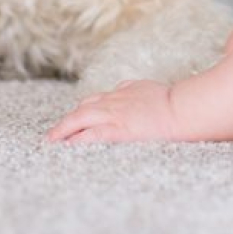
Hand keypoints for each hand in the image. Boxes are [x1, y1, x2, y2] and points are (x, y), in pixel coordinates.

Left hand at [46, 80, 177, 142]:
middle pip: (82, 110)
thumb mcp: (146, 88)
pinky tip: (69, 146)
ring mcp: (114, 115)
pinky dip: (78, 139)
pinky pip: (92, 134)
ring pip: (81, 118)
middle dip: (65, 123)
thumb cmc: (169, 101)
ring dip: (65, 130)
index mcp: (121, 93)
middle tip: (52, 136)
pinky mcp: (118, 129)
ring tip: (53, 141)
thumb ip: (132, 89)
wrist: (180, 109)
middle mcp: (114, 102)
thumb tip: (125, 87)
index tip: (70, 120)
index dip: (80, 112)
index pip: (94, 101)